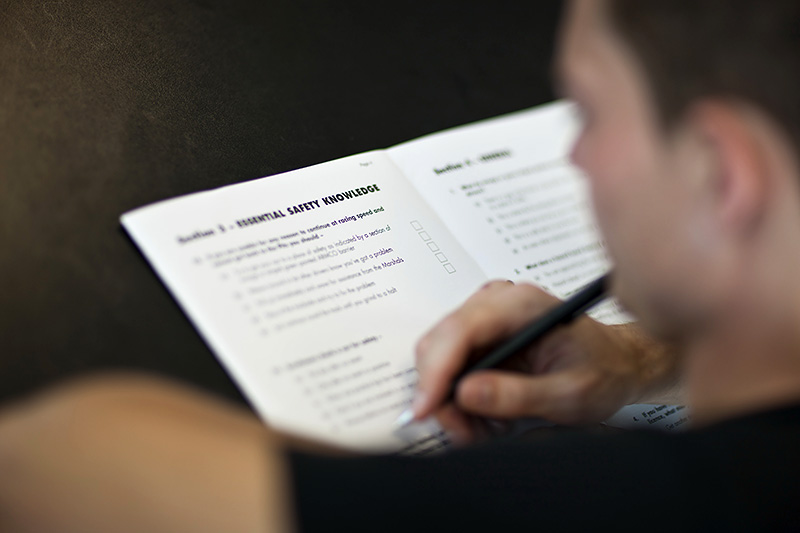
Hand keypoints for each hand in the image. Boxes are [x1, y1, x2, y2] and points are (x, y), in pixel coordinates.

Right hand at [412, 280, 679, 441]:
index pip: (459, 329)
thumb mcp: (571, 393)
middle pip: (439, 344)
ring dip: (452, 402)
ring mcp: (485, 318)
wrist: (619, 363)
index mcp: (520, 304)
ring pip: (439, 359)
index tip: (427, 409)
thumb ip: (518, 395)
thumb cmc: (604, 370)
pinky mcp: (480, 337)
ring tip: (486, 427)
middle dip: (443, 395)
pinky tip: (488, 414)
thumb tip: (465, 393)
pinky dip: (460, 399)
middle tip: (466, 432)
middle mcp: (496, 302)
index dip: (436, 371)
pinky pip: (451, 367)